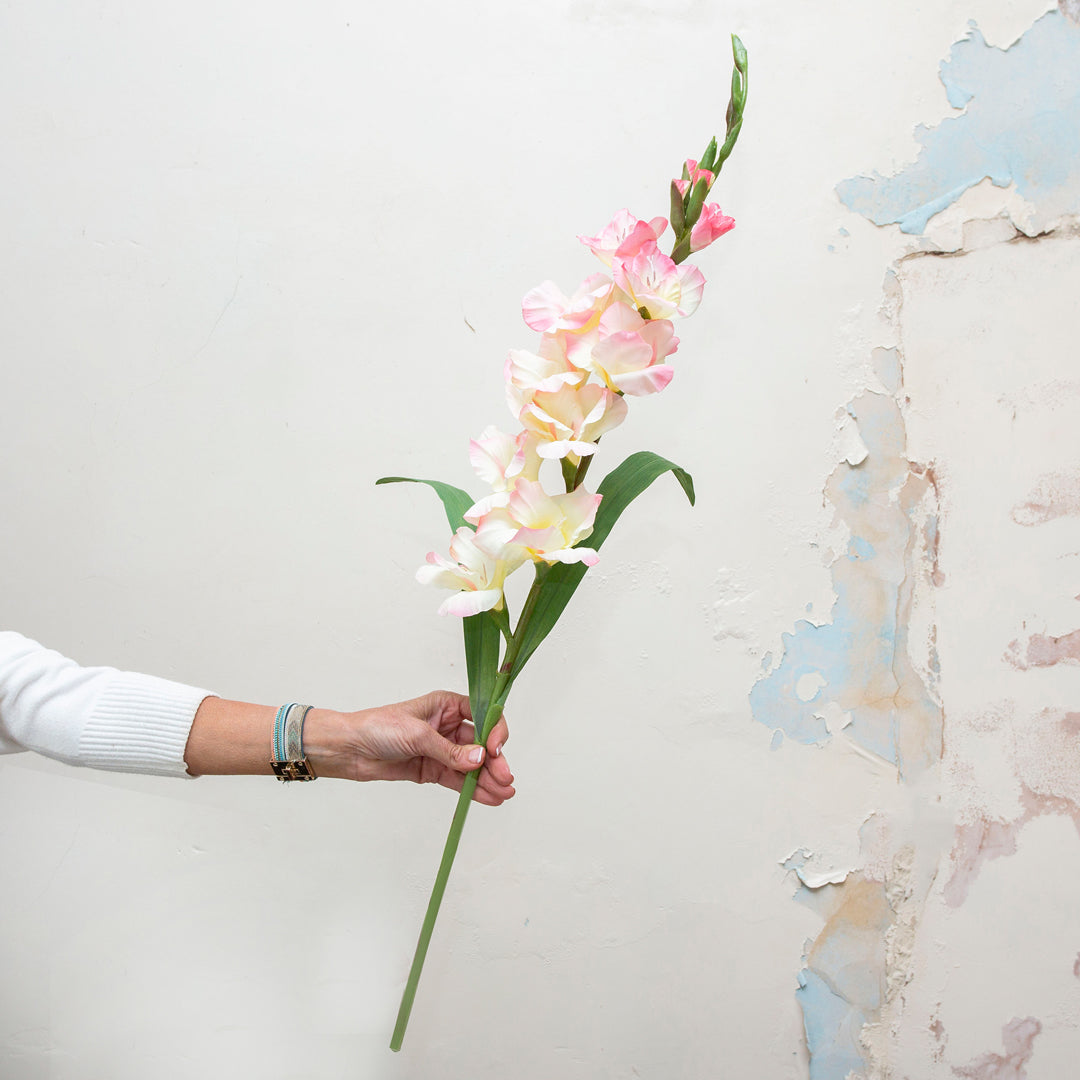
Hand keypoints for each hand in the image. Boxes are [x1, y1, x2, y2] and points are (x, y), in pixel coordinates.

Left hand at [305, 691, 514, 804]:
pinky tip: (489, 797)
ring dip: (488, 779)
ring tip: (503, 793)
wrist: (349, 749)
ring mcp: (441, 750)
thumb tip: (480, 759)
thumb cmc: (378, 727)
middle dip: (495, 761)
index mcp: (446, 705)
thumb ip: (450, 750)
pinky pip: (458, 780)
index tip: (495, 749)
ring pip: (472, 765)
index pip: (482, 715)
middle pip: (480, 744)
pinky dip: (473, 789)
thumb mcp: (417, 734)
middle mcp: (447, 726)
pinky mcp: (432, 770)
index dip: (494, 731)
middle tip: (506, 778)